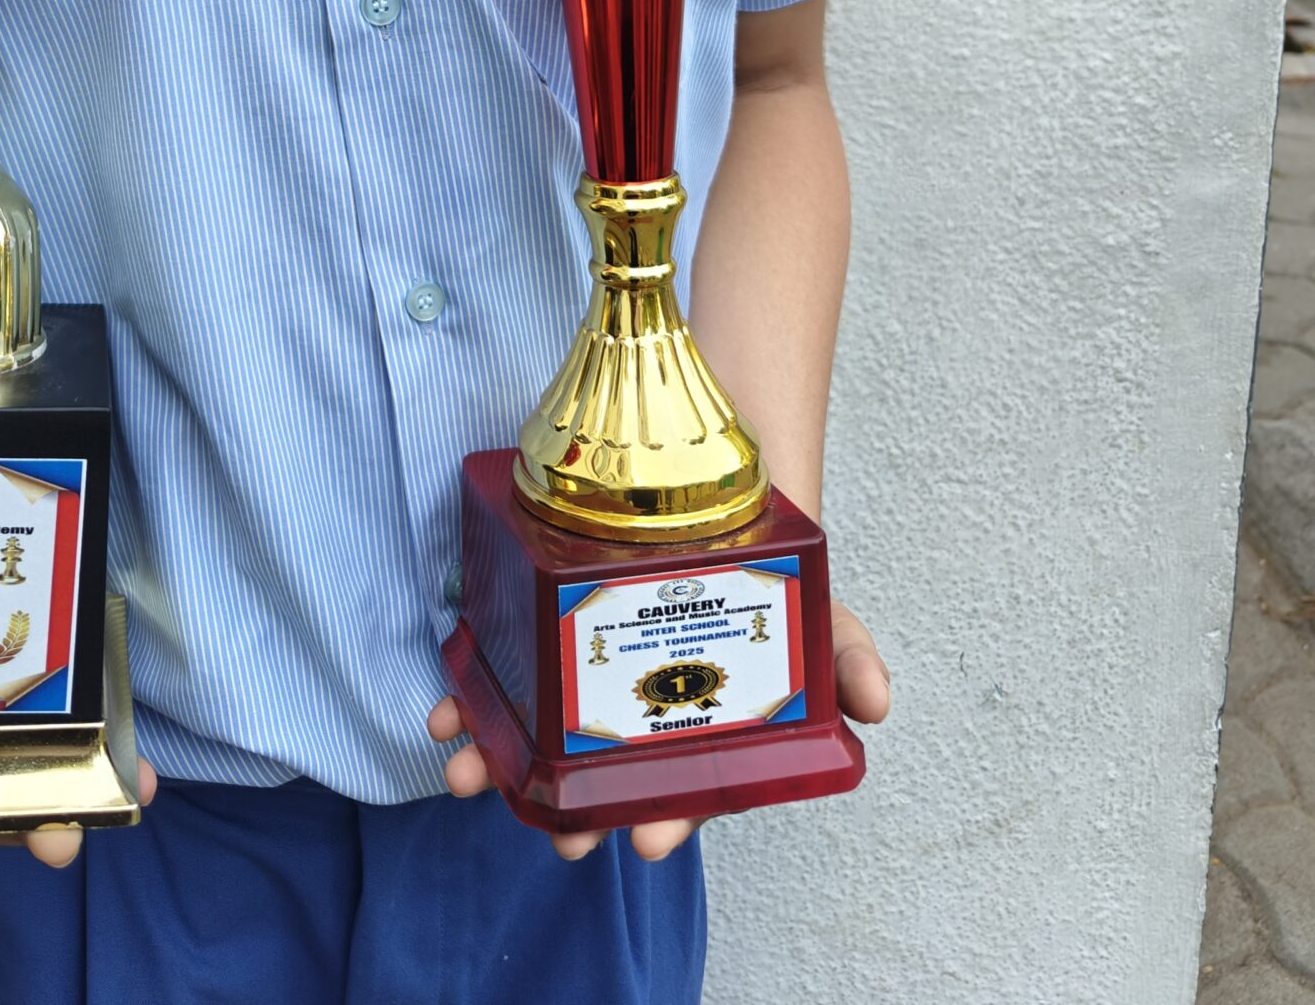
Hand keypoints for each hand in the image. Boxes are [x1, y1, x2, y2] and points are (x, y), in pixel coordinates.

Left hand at [429, 597, 889, 863]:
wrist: (708, 483)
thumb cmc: (758, 572)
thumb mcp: (810, 607)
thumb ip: (842, 654)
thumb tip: (875, 707)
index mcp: (698, 728)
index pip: (684, 789)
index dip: (667, 817)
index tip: (647, 838)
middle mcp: (634, 713)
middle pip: (602, 777)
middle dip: (574, 813)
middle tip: (558, 839)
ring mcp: (580, 676)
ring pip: (536, 737)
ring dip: (499, 762)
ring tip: (468, 774)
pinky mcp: (538, 630)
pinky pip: (499, 675)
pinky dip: (469, 697)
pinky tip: (447, 711)